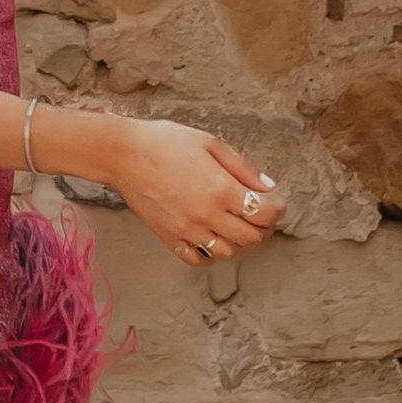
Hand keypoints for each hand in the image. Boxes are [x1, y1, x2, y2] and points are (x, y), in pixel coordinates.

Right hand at [102, 117, 284, 265]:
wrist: (123, 155)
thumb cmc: (165, 142)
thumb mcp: (210, 144)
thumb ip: (242, 168)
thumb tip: (267, 186)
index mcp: (220, 189)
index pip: (264, 213)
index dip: (278, 210)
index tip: (277, 203)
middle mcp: (206, 215)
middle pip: (251, 238)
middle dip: (264, 228)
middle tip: (263, 216)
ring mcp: (187, 230)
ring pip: (228, 253)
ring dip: (240, 243)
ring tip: (239, 226)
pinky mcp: (169, 238)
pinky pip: (198, 259)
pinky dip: (211, 255)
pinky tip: (214, 239)